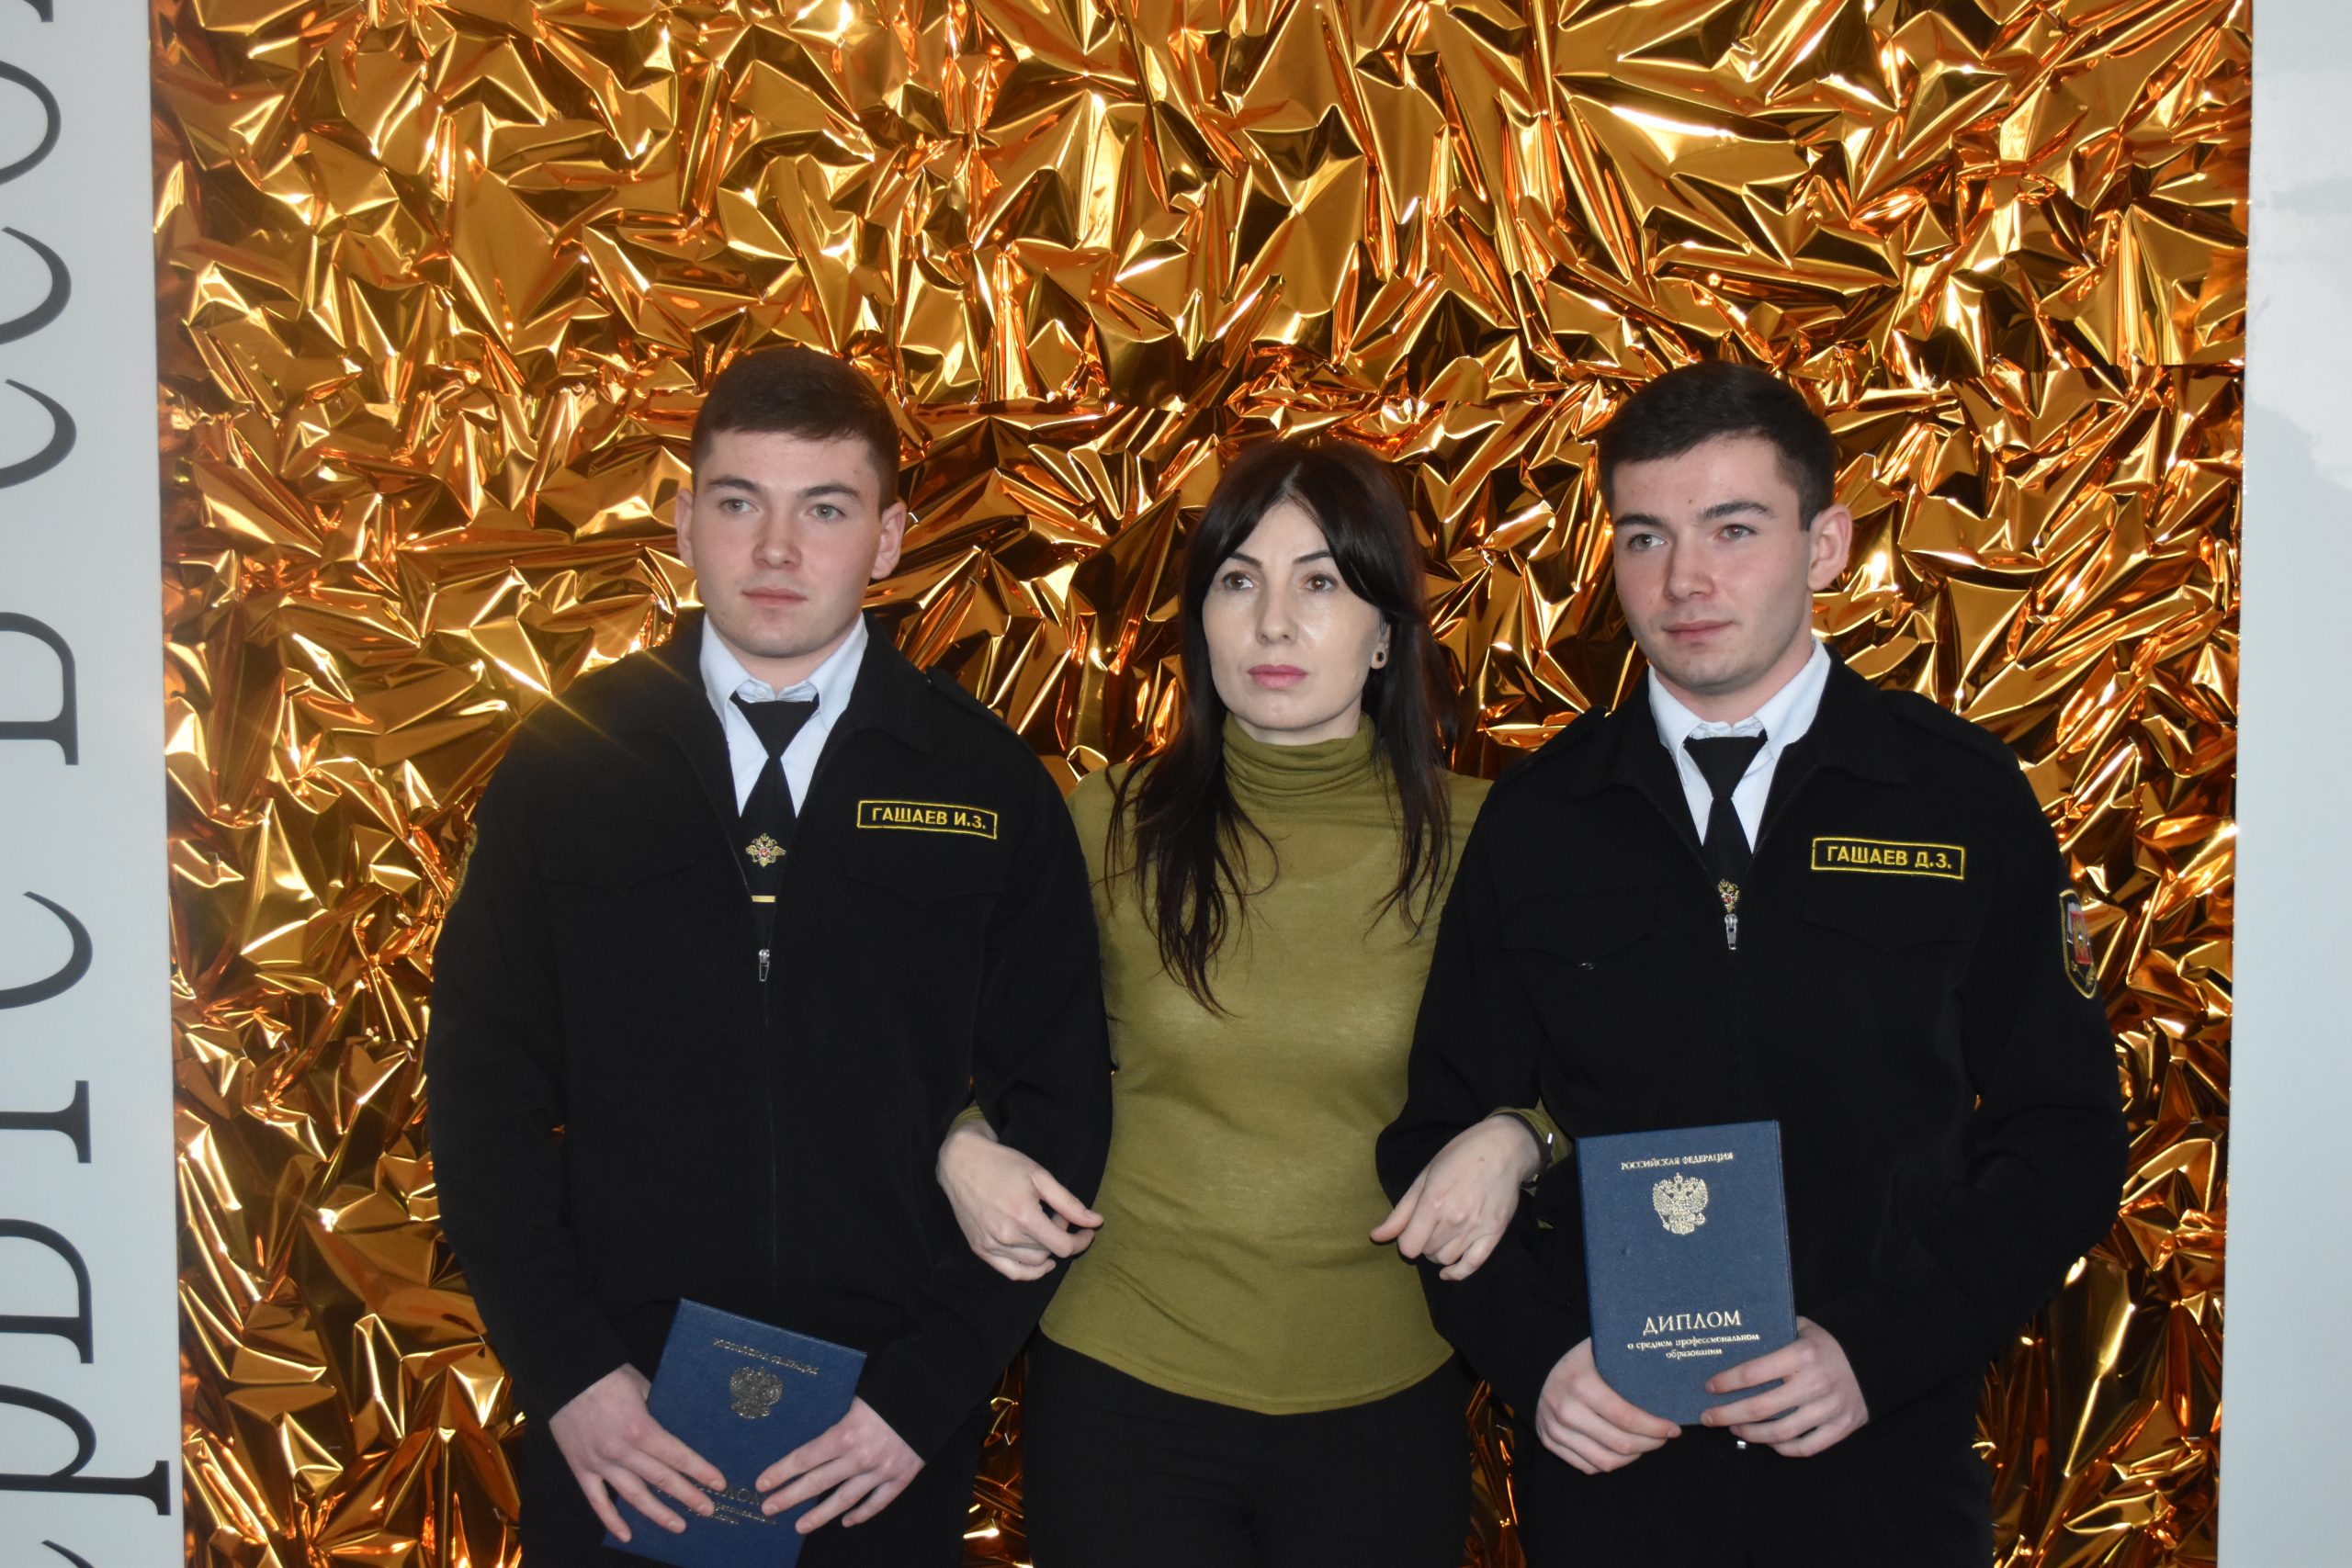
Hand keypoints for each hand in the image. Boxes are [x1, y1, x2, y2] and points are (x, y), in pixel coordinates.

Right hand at [546, 1365, 724, 1541]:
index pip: (678, 1457)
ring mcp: (600, 1463)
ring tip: (678, 1526)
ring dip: (658, 1514)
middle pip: (661, 1479)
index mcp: (641, 1429)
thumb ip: (659, 1411)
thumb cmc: (609, 1376)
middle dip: (688, 1496)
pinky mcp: (581, 1469)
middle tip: (708, 1510)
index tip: (718, 1484)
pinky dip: (611, 1520)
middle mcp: (622, 1451)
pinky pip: (597, 1501)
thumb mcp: (643, 1387)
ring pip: (634, 1496)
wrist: (566, 1376)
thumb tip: (676, 1426)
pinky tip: (627, 1535)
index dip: (700, 1472)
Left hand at [757, 1397, 921, 1530]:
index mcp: (846, 1433)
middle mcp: (860, 1457)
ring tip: (799, 1526)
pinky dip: (860, 1514)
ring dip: (819, 1515)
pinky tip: (846, 1521)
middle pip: (817, 1483)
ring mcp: (881, 1471)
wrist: (932, 1395)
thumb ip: (836, 1417)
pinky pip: (877, 1503)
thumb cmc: (891, 1390)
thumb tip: (810, 1429)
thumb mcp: (856, 1397)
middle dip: (789, 1497)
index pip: (804, 1458)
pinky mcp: (901, 1478)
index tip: (762, 1484)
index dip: (781, 1472)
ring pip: (844, 1500)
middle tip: (768, 1508)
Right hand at [936, 1117, 1101, 1281]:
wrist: (961, 1163)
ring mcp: (990, 1245)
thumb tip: (1096, 1222)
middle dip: (1061, 1236)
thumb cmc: (1003, 1164)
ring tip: (1044, 1227)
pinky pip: (1011, 1272)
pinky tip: (1041, 1260)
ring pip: (1033, 1263)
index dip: (1081, 1241)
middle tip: (1059, 1216)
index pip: (1063, 1246)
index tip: (1088, 1231)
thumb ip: (1069, 1203)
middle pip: (1049, 1252)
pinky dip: (1029, 1271)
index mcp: (1024, 1216)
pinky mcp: (980, 1249)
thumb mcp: (1040, 1177)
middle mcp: (1006, 1235)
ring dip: (1046, 1250)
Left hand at [1372, 1114, 1542, 1279]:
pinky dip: (1458, 1273)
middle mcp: (1454, 1219)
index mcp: (1433, 1203)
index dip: (1405, 1241)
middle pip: (1426, 1251)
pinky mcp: (1494, 1234)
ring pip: (1446, 1259)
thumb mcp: (1424, 1177)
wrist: (1502, 1149)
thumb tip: (1376, 1237)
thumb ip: (1400, 1212)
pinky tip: (1448, 1272)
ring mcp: (1475, 1228)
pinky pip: (1472, 1265)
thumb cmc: (1459, 1157)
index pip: (1409, 1246)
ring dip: (1438, 1253)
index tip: (1410, 1231)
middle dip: (1422, 1243)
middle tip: (1429, 1227)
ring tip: (1441, 1237)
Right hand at [1535, 1338, 1680, 1473]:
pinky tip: (1624, 1450)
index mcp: (1580, 1383)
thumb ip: (1629, 1363)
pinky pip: (1589, 1467)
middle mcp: (1564, 1409)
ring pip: (1606, 1461)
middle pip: (1620, 1443)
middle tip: (1664, 1437)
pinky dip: (1612, 1463)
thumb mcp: (1602, 1352)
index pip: (1626, 1417)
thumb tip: (1670, 1376)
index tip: (1673, 1428)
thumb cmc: (1583, 1360)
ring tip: (1647, 1444)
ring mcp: (1554, 1429)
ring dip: (1634, 1457)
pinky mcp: (1549, 1442)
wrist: (1538, 1369)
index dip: (1655, 1427)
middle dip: (1651, 1443)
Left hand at [1700, 1317, 1868, 1456]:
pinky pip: (1806, 1447)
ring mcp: (1829, 1409)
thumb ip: (1773, 1335)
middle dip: (1728, 1413)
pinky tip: (1768, 1441)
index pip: (1754, 1372)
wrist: (1874, 1359)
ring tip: (1734, 1427)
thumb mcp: (1801, 1328)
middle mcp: (1814, 1383)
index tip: (1709, 1387)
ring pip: (1781, 1432)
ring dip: (1751, 1434)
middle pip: (1761, 1408)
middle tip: (1708, 1417)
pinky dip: (1783, 1448)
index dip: (1727, 1382)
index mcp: (1802, 1355)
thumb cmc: (1826, 1344)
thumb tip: (1732, 1342)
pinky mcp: (1842, 1427)